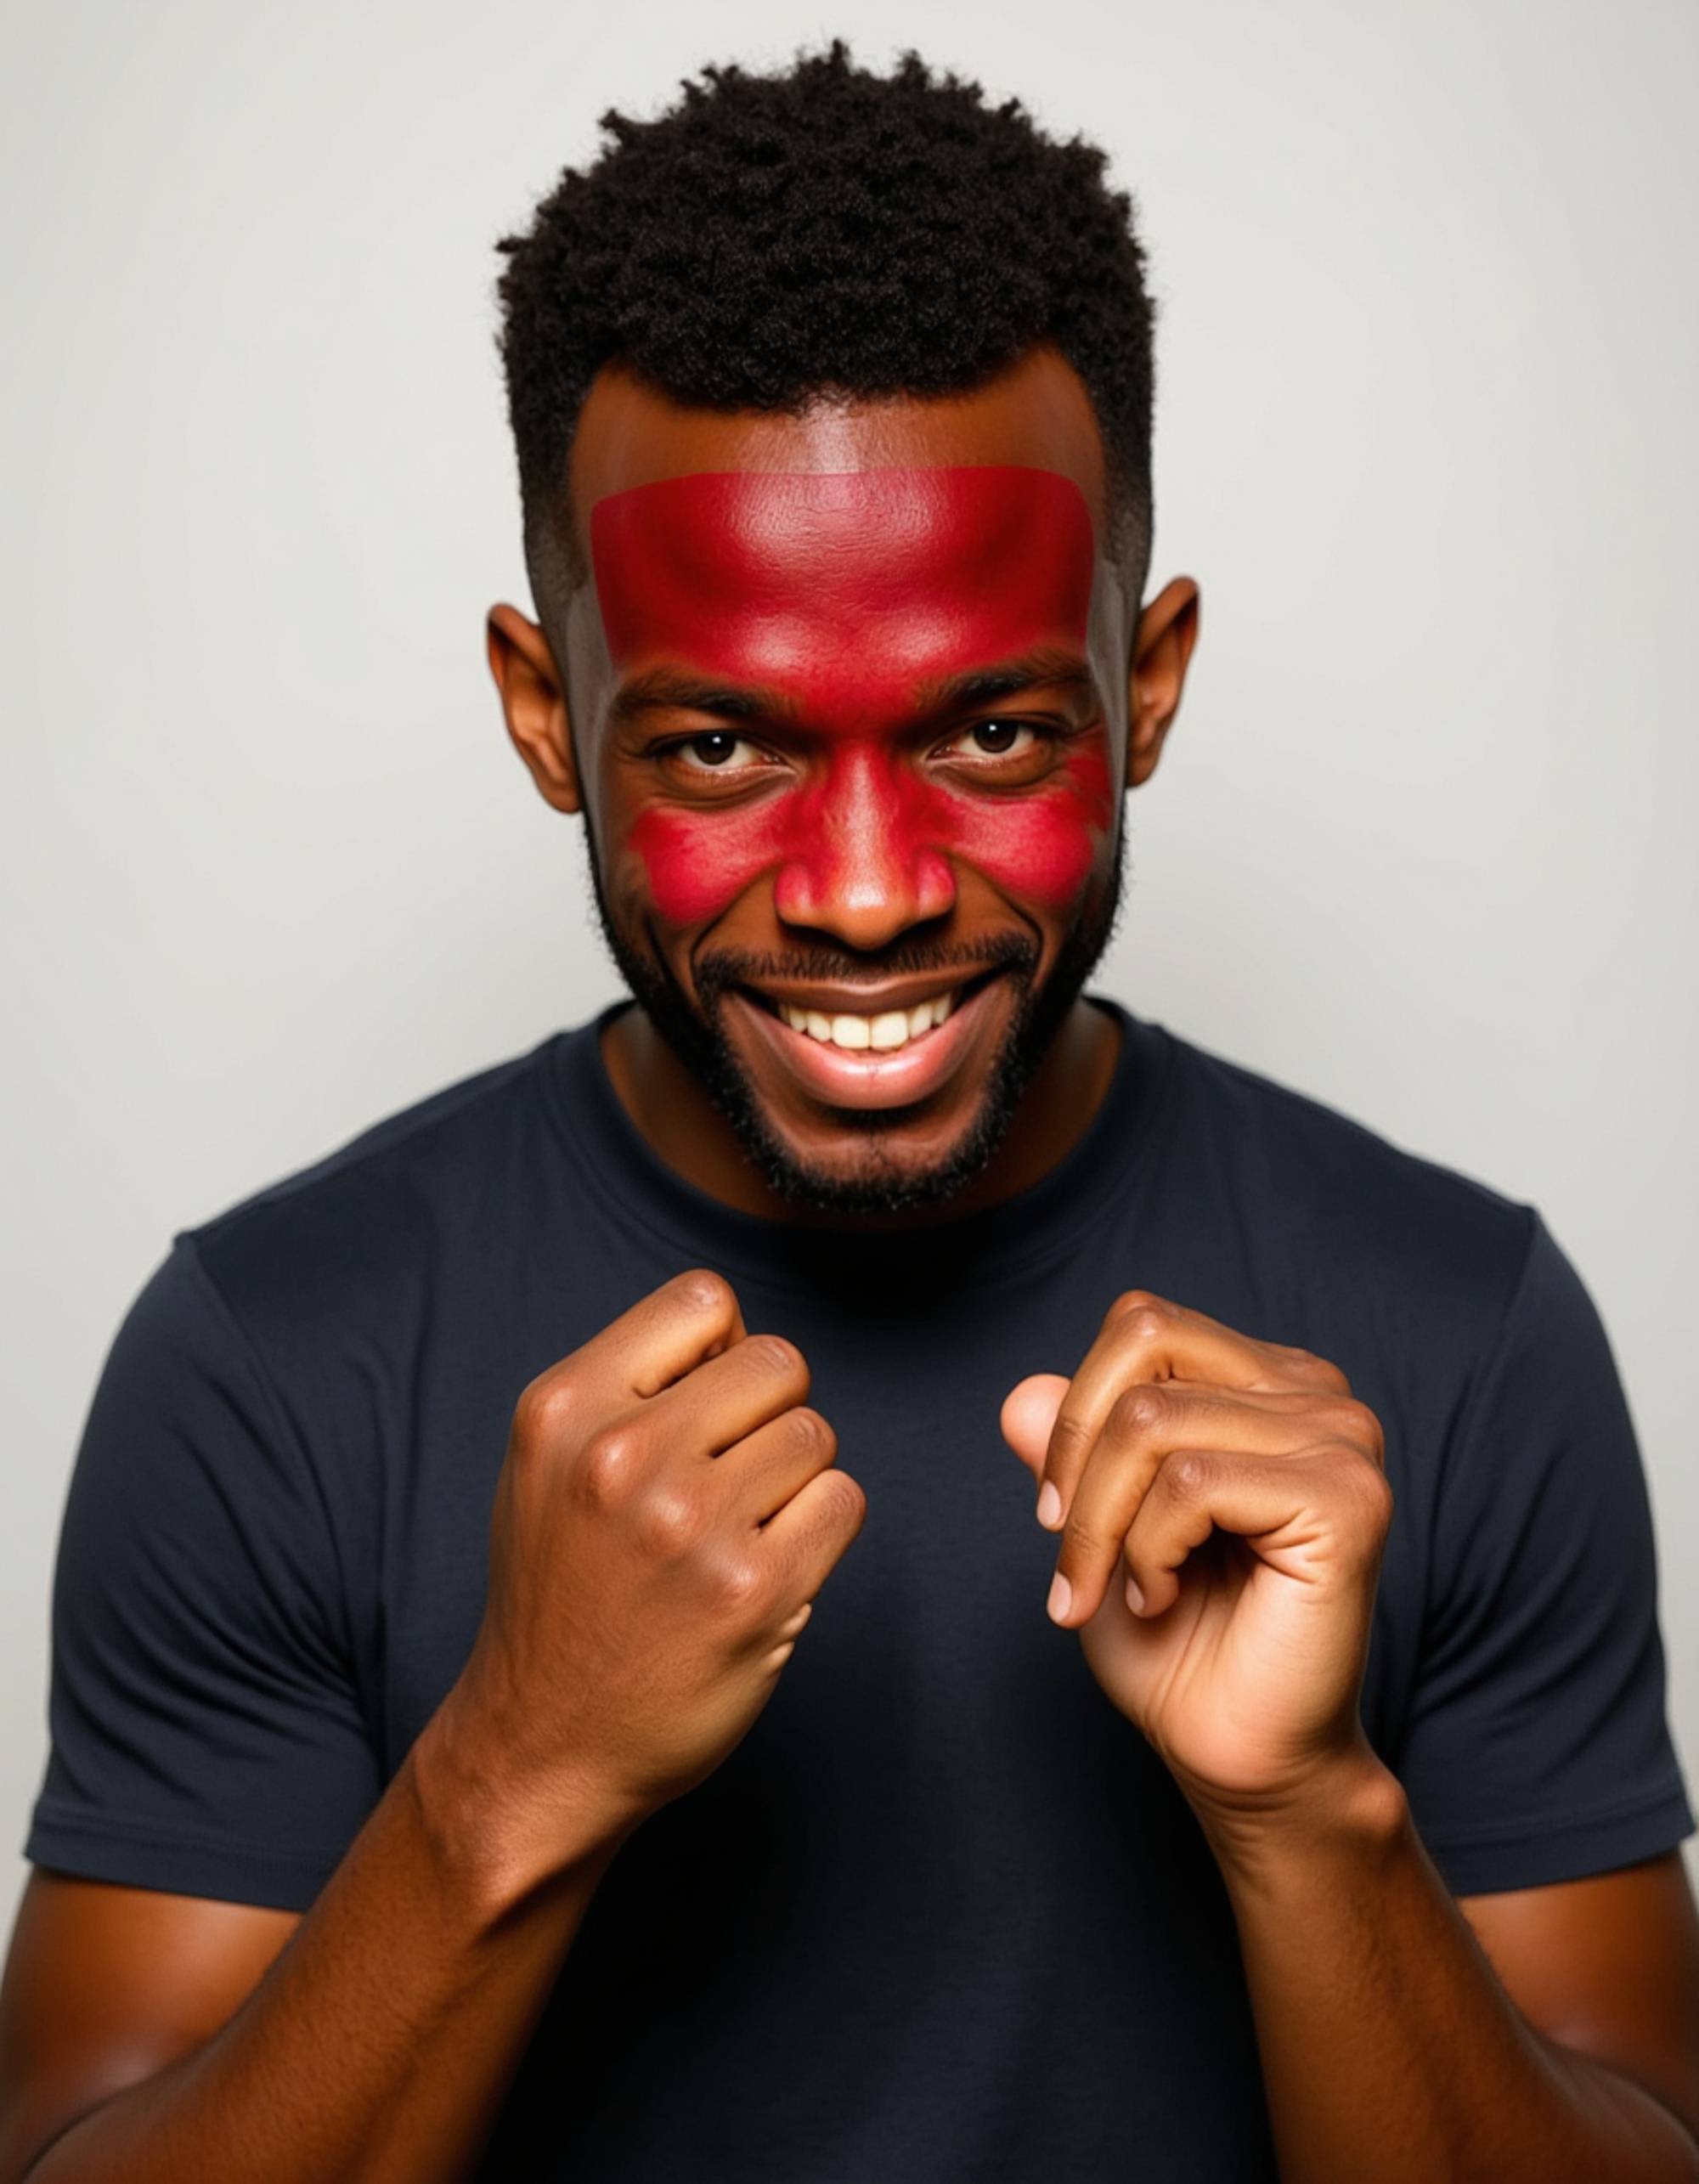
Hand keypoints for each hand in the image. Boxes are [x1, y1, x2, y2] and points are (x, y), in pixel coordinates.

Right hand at [441, 1269, 865, 1879]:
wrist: (542, 1744)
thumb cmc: (564, 1593)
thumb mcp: (551, 1464)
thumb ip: (632, 1387)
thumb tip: (744, 1341)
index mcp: (563, 1410)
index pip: (703, 1300)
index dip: (724, 1349)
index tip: (706, 1408)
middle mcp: (622, 1458)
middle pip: (778, 1363)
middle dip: (769, 1414)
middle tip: (731, 1481)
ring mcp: (690, 1526)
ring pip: (815, 1433)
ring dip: (796, 1480)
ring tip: (739, 1533)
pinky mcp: (753, 1593)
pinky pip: (843, 1502)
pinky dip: (821, 1532)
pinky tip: (767, 1571)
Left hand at [1001, 1291, 1391, 1827]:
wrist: (1237, 1753)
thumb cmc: (1177, 1643)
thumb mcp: (1096, 1527)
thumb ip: (1068, 1451)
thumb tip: (1021, 1393)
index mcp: (1267, 1381)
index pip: (1142, 1323)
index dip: (1076, 1411)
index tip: (1056, 1513)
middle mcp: (1317, 1392)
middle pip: (1143, 1351)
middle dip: (1079, 1460)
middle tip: (1074, 1559)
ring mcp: (1343, 1438)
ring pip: (1153, 1418)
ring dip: (1104, 1522)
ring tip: (1129, 1590)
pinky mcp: (1347, 1499)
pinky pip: (1192, 1481)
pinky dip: (1147, 1549)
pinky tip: (1166, 1597)